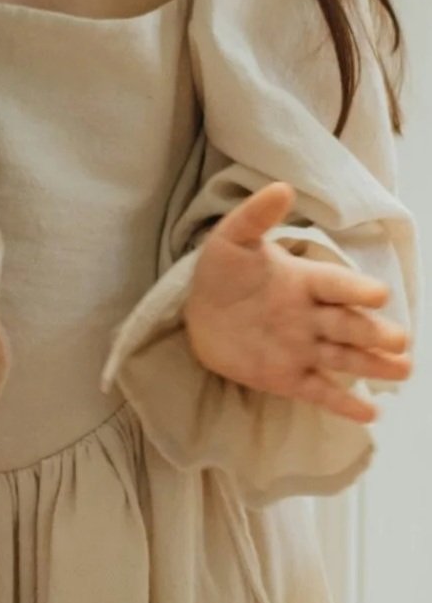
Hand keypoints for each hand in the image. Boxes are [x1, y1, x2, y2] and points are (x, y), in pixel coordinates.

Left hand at [185, 182, 411, 423]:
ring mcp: (303, 348)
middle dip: (374, 332)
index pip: (335, 285)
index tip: (378, 295)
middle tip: (398, 340)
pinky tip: (369, 415)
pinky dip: (342, 403)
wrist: (199, 311)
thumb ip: (256, 217)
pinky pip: (319, 391)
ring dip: (373, 365)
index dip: (355, 290)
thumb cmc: (222, 272)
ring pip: (344, 358)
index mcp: (305, 281)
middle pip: (349, 325)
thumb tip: (281, 187)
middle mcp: (312, 316)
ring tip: (402, 370)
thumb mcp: (231, 241)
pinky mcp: (287, 377)